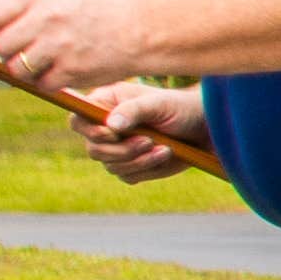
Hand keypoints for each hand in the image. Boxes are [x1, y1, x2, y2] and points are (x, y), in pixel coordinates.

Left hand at [0, 0, 144, 86]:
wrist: (138, 30)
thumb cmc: (93, 14)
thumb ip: (21, 9)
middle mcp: (47, 16)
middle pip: (0, 46)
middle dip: (4, 55)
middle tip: (16, 58)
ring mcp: (58, 45)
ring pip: (16, 69)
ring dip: (24, 72)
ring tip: (42, 65)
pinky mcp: (70, 70)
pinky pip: (40, 85)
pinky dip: (46, 83)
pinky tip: (60, 72)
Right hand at [72, 78, 210, 181]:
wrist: (202, 127)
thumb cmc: (179, 107)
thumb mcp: (158, 104)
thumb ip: (133, 110)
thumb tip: (110, 125)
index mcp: (106, 104)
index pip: (78, 119)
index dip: (89, 130)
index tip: (113, 133)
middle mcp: (107, 128)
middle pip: (93, 149)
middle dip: (121, 150)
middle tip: (148, 141)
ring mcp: (118, 149)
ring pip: (110, 166)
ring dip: (137, 160)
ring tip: (163, 148)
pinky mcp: (131, 166)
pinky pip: (127, 176)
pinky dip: (147, 169)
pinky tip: (166, 154)